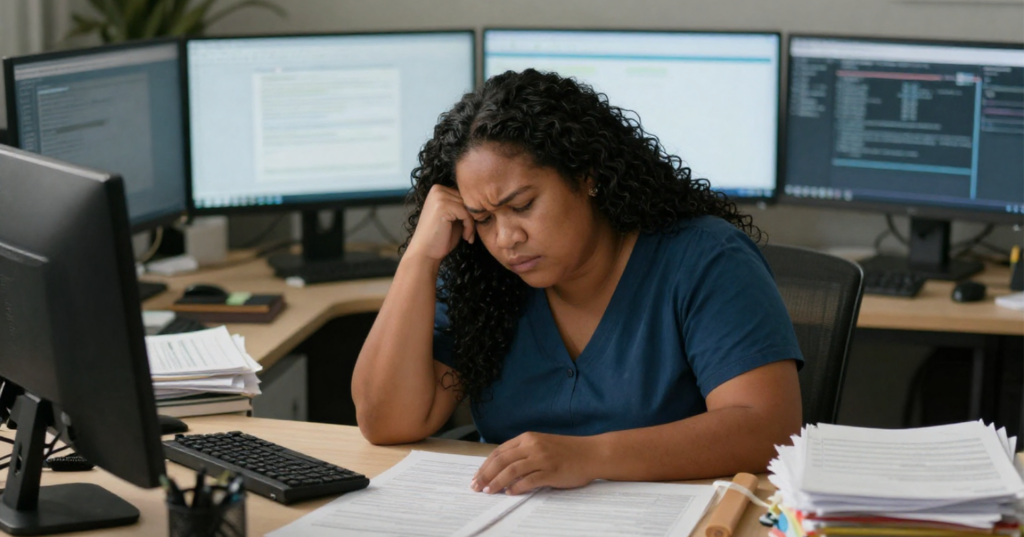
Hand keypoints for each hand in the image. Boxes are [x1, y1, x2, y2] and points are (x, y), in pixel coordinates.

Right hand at [405, 184, 475, 261]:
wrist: (425, 253)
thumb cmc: (440, 237)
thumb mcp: (454, 217)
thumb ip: (463, 206)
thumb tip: (482, 200)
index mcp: (438, 189)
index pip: (464, 195)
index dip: (470, 212)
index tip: (470, 228)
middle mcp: (437, 189)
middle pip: (467, 200)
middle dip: (472, 217)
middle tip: (470, 234)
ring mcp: (439, 196)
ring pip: (468, 206)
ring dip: (472, 224)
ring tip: (467, 236)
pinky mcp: (442, 206)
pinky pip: (466, 213)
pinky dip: (469, 227)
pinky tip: (465, 237)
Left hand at [470, 432, 599, 495]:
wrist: (592, 453)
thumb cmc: (567, 451)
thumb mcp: (542, 444)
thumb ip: (524, 452)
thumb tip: (502, 469)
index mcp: (528, 437)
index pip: (499, 451)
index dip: (485, 465)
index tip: (476, 476)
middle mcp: (533, 445)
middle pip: (501, 461)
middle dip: (485, 475)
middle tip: (476, 487)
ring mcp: (542, 458)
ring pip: (511, 471)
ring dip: (497, 482)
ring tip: (488, 491)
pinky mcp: (551, 471)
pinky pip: (528, 481)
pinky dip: (516, 488)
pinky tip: (509, 493)